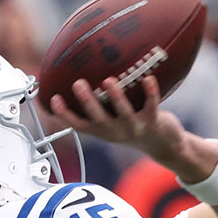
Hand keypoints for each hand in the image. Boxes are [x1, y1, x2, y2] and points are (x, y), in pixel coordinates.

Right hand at [48, 75, 207, 178]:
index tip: (53, 98)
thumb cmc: (133, 125)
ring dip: (116, 98)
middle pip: (98, 119)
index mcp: (103, 130)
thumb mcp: (112, 119)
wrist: (164, 145)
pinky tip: (148, 78)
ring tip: (108, 80)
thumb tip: (81, 71)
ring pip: (124, 113)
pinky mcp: (153, 122)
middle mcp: (116, 131)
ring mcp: (134, 128)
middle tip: (77, 83)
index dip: (65, 114)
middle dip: (87, 102)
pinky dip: (151, 93)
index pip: (79, 125)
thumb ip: (99, 103)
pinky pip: (151, 106)